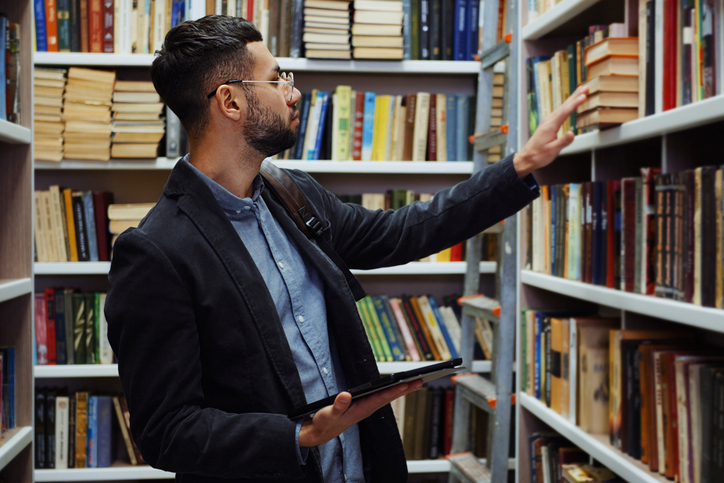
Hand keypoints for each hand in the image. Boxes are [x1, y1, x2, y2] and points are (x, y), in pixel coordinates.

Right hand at [298, 379, 423, 446]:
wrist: (323, 431)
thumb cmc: (326, 422)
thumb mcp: (329, 414)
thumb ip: (338, 405)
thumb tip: (346, 395)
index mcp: (361, 409)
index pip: (381, 398)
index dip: (393, 391)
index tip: (406, 384)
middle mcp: (368, 408)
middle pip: (389, 397)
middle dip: (405, 389)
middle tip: (420, 381)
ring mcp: (367, 407)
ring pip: (388, 397)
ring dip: (402, 389)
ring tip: (416, 382)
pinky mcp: (365, 405)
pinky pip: (382, 397)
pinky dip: (392, 391)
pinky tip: (399, 387)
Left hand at [513, 85, 589, 177]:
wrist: (527, 158)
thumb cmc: (538, 155)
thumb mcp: (552, 150)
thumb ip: (563, 142)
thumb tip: (572, 134)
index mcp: (550, 126)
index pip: (565, 112)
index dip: (575, 103)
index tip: (584, 96)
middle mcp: (548, 121)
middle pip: (564, 105)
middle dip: (575, 95)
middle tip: (586, 87)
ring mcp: (548, 121)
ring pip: (562, 107)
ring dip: (572, 98)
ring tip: (581, 91)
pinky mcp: (548, 124)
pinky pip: (560, 111)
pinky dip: (567, 105)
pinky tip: (570, 104)